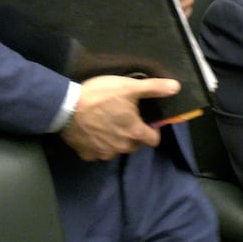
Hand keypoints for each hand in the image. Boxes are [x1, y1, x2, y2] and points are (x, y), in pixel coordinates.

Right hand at [60, 75, 179, 160]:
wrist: (66, 107)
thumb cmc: (100, 96)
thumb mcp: (129, 87)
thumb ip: (154, 88)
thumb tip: (177, 87)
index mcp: (134, 133)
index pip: (153, 140)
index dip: (152, 131)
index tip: (146, 122)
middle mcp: (122, 147)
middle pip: (134, 145)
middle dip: (132, 135)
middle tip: (123, 119)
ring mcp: (103, 153)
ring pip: (115, 149)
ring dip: (114, 141)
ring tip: (106, 125)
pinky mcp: (86, 154)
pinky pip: (96, 152)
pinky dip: (96, 145)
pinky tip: (91, 132)